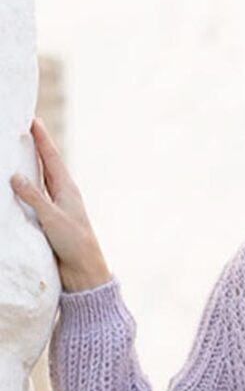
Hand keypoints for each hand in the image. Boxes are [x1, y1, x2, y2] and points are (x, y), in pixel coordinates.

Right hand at [10, 117, 111, 291]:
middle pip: (46, 165)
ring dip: (29, 166)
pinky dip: (25, 189)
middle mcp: (62, 195)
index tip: (33, 119)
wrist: (83, 271)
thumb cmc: (74, 243)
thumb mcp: (53, 217)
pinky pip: (34, 199)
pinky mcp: (49, 221)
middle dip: (35, 147)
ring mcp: (56, 207)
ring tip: (17, 151)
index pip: (52, 158)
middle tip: (23, 128)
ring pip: (39, 181)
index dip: (42, 138)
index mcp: (67, 189)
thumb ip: (34, 197)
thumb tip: (15, 176)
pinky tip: (16, 185)